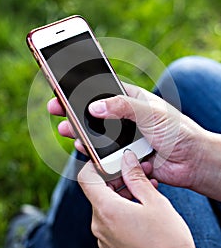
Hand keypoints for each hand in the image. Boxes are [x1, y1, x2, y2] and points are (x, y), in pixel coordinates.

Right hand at [48, 83, 220, 199]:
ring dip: (80, 132)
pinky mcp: (124, 156)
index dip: (83, 88)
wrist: (192, 160)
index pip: (102, 89)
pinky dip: (92, 151)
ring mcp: (123, 137)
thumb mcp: (150, 111)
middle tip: (56, 108)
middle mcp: (125, 117)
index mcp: (131, 100)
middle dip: (74, 111)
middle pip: (93, 113)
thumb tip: (94, 107)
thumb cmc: (177, 130)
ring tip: (67, 129)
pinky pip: (103, 153)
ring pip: (95, 133)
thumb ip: (123, 107)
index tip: (64, 86)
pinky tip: (82, 147)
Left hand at [79, 150, 207, 247]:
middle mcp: (99, 226)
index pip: (86, 178)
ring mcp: (104, 240)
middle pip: (98, 192)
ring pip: (106, 207)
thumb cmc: (169, 242)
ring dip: (122, 196)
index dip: (97, 166)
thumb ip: (136, 177)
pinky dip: (122, 212)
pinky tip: (143, 212)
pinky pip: (111, 223)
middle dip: (116, 180)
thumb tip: (126, 159)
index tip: (113, 163)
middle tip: (138, 176)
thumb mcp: (155, 202)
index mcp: (107, 210)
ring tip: (146, 193)